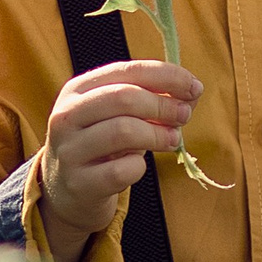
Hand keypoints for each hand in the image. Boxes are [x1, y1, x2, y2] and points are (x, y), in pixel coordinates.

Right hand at [38, 60, 203, 261]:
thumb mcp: (120, 115)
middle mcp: (67, 115)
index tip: (194, 86)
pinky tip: (137, 166)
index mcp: (78, 89)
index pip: (126, 70)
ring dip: (158, 135)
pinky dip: (139, 167)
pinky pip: (121, 170)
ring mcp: (69, 150)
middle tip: (184, 117)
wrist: (68, 191)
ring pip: (123, 131)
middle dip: (163, 106)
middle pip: (124, 97)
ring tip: (172, 141)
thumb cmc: (103, 145)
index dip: (166, 76)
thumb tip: (192, 90)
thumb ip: (154, 99)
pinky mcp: (79, 183)